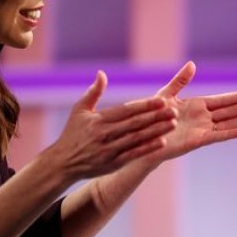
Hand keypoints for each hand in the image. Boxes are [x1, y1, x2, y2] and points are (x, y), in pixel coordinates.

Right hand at [47, 71, 176, 179]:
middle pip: (135, 124)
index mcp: (99, 120)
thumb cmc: (72, 133)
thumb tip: (102, 73)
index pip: (126, 110)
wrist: (62, 163)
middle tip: (174, 110)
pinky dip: (148, 148)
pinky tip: (162, 142)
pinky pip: (134, 154)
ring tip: (173, 124)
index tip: (161, 100)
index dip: (145, 105)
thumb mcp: (79, 110)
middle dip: (156, 117)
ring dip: (156, 131)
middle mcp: (105, 134)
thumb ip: (93, 92)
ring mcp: (110, 150)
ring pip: (137, 139)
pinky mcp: (113, 163)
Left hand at [148, 61, 236, 162]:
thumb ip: (180, 81)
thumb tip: (193, 64)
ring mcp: (201, 129)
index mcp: (197, 105)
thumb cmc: (152, 117)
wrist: (142, 138)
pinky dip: (229, 133)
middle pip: (230, 112)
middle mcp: (202, 118)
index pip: (222, 101)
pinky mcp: (196, 140)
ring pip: (227, 123)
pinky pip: (216, 136)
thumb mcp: (166, 95)